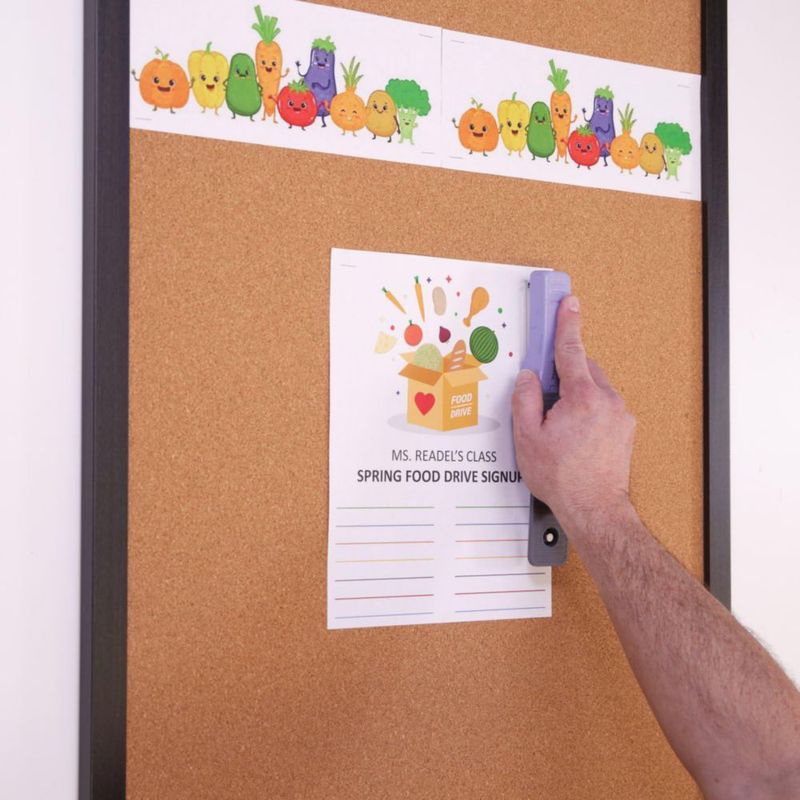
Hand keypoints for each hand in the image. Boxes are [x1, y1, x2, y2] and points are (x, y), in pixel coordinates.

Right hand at [511, 295, 635, 533]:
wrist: (595, 510)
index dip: (567, 323)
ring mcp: (620, 416)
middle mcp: (607, 401)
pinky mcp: (624, 429)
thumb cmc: (563, 478)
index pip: (572, 350)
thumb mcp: (528, 438)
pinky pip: (602, 407)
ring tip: (556, 427)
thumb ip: (525, 399)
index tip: (568, 303)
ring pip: (593, 389)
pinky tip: (572, 436)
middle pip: (583, 370)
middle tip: (544, 396)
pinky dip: (586, 411)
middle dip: (563, 376)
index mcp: (583, 397)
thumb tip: (529, 379)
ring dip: (574, 396)